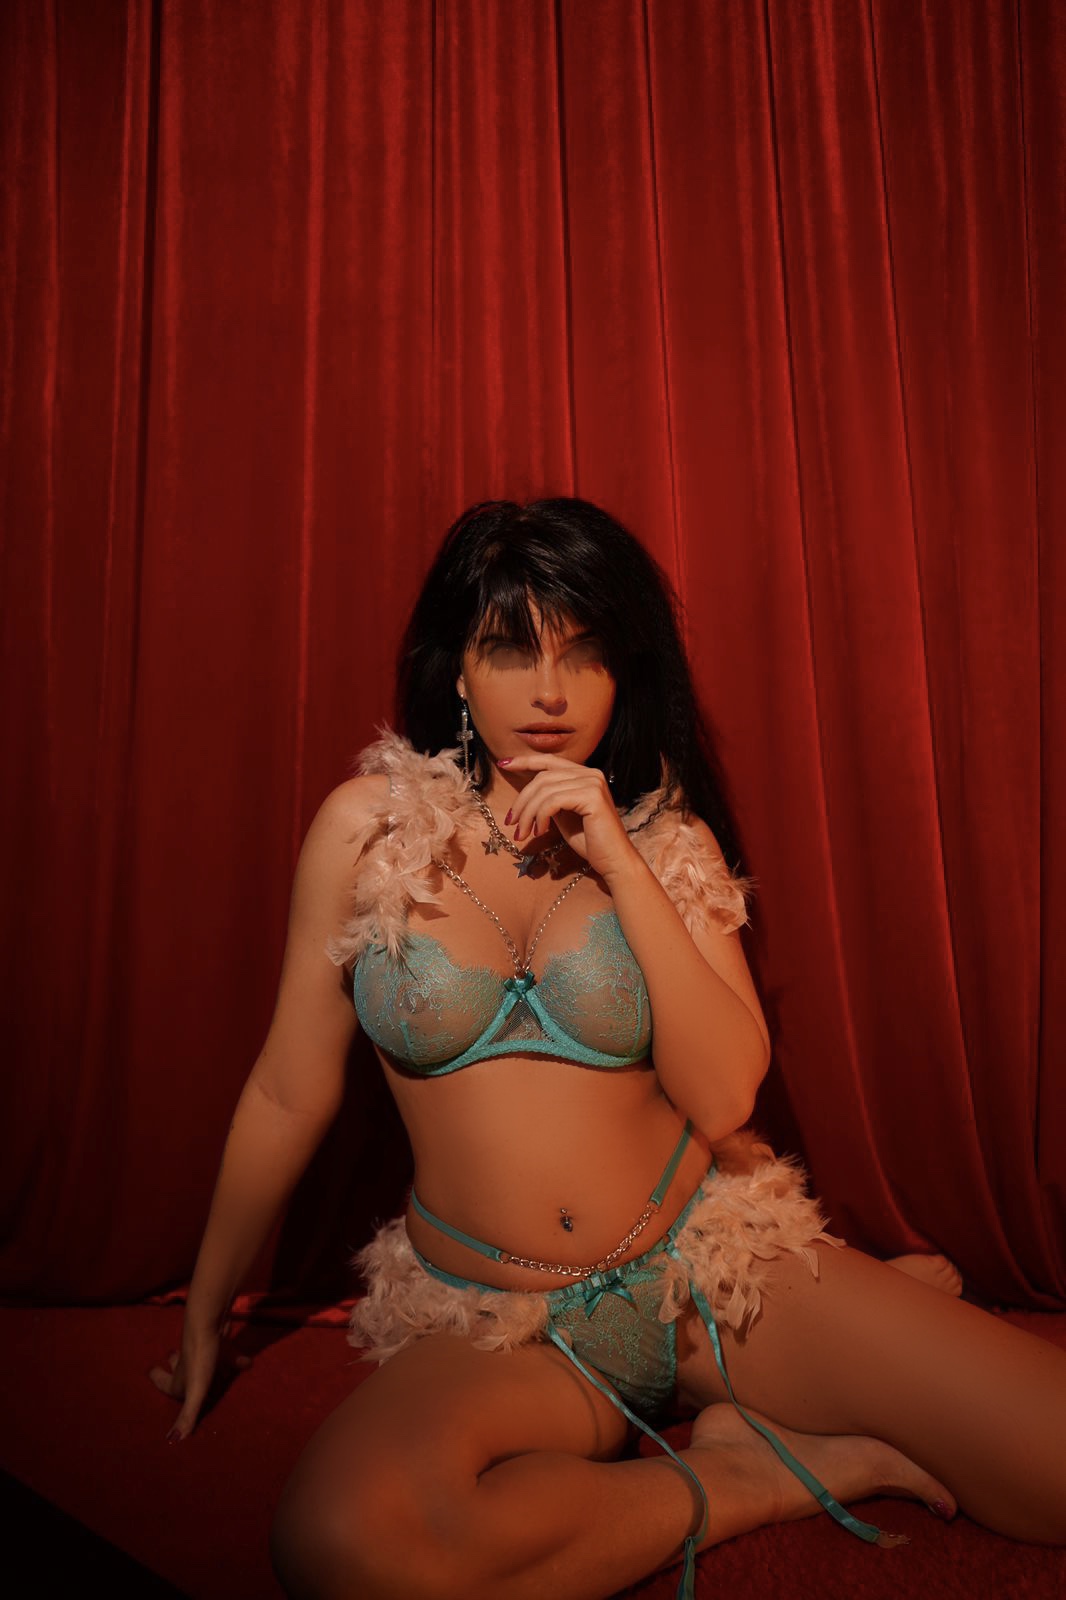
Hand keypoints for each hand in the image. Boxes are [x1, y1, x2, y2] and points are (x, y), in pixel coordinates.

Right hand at [148, 1313, 251, 1440]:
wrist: (209, 1322)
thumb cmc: (200, 1360)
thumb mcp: (195, 1392)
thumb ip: (187, 1416)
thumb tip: (173, 1441)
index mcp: (180, 1379)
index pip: (164, 1383)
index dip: (158, 1379)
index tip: (150, 1370)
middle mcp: (188, 1363)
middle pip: (177, 1364)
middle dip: (172, 1364)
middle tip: (167, 1358)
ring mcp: (202, 1350)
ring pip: (199, 1356)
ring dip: (201, 1360)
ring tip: (208, 1365)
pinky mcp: (218, 1340)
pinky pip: (225, 1351)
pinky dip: (234, 1357)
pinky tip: (246, 1362)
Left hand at [498, 754, 639, 880]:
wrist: (613, 862)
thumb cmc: (589, 841)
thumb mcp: (563, 815)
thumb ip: (550, 799)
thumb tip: (526, 794)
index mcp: (584, 774)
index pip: (548, 761)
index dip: (524, 761)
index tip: (503, 765)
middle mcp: (590, 773)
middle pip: (542, 777)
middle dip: (522, 801)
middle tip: (512, 824)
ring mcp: (593, 783)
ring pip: (544, 790)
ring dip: (528, 814)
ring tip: (524, 834)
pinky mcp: (592, 796)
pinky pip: (553, 801)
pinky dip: (541, 816)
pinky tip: (540, 832)